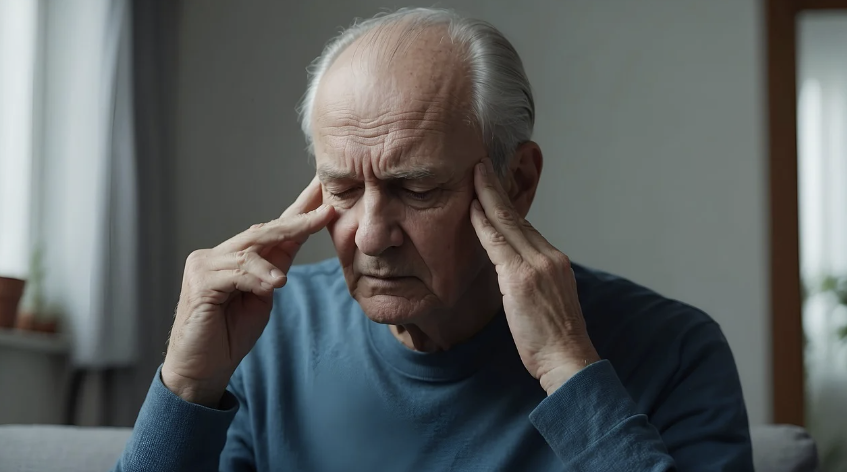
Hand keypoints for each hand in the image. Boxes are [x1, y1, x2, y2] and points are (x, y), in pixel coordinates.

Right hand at [162, 177, 334, 405]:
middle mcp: (219, 255)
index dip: (300, 212)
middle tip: (327, 209)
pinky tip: (272, 286)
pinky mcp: (199, 282)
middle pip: (263, 231)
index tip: (325, 195)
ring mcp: (204, 265)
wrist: (203, 369)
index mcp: (237, 258)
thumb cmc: (230, 336)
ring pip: (249, 250)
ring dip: (273, 261)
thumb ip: (274, 269)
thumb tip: (295, 241)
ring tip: (284, 281)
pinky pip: (235, 273)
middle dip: (298, 220)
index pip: (272, 230)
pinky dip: (256, 278)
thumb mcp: (263, 297)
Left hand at [469, 158, 599, 395]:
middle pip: (517, 216)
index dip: (506, 204)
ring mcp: (537, 266)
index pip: (525, 226)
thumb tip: (509, 272)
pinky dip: (484, 223)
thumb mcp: (547, 301)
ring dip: (487, 196)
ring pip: (508, 223)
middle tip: (480, 164)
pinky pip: (498, 243)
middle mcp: (549, 257)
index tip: (491, 186)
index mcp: (555, 261)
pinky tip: (472, 207)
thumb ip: (531, 280)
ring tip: (474, 174)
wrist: (568, 360)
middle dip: (495, 188)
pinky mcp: (523, 279)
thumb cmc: (554, 340)